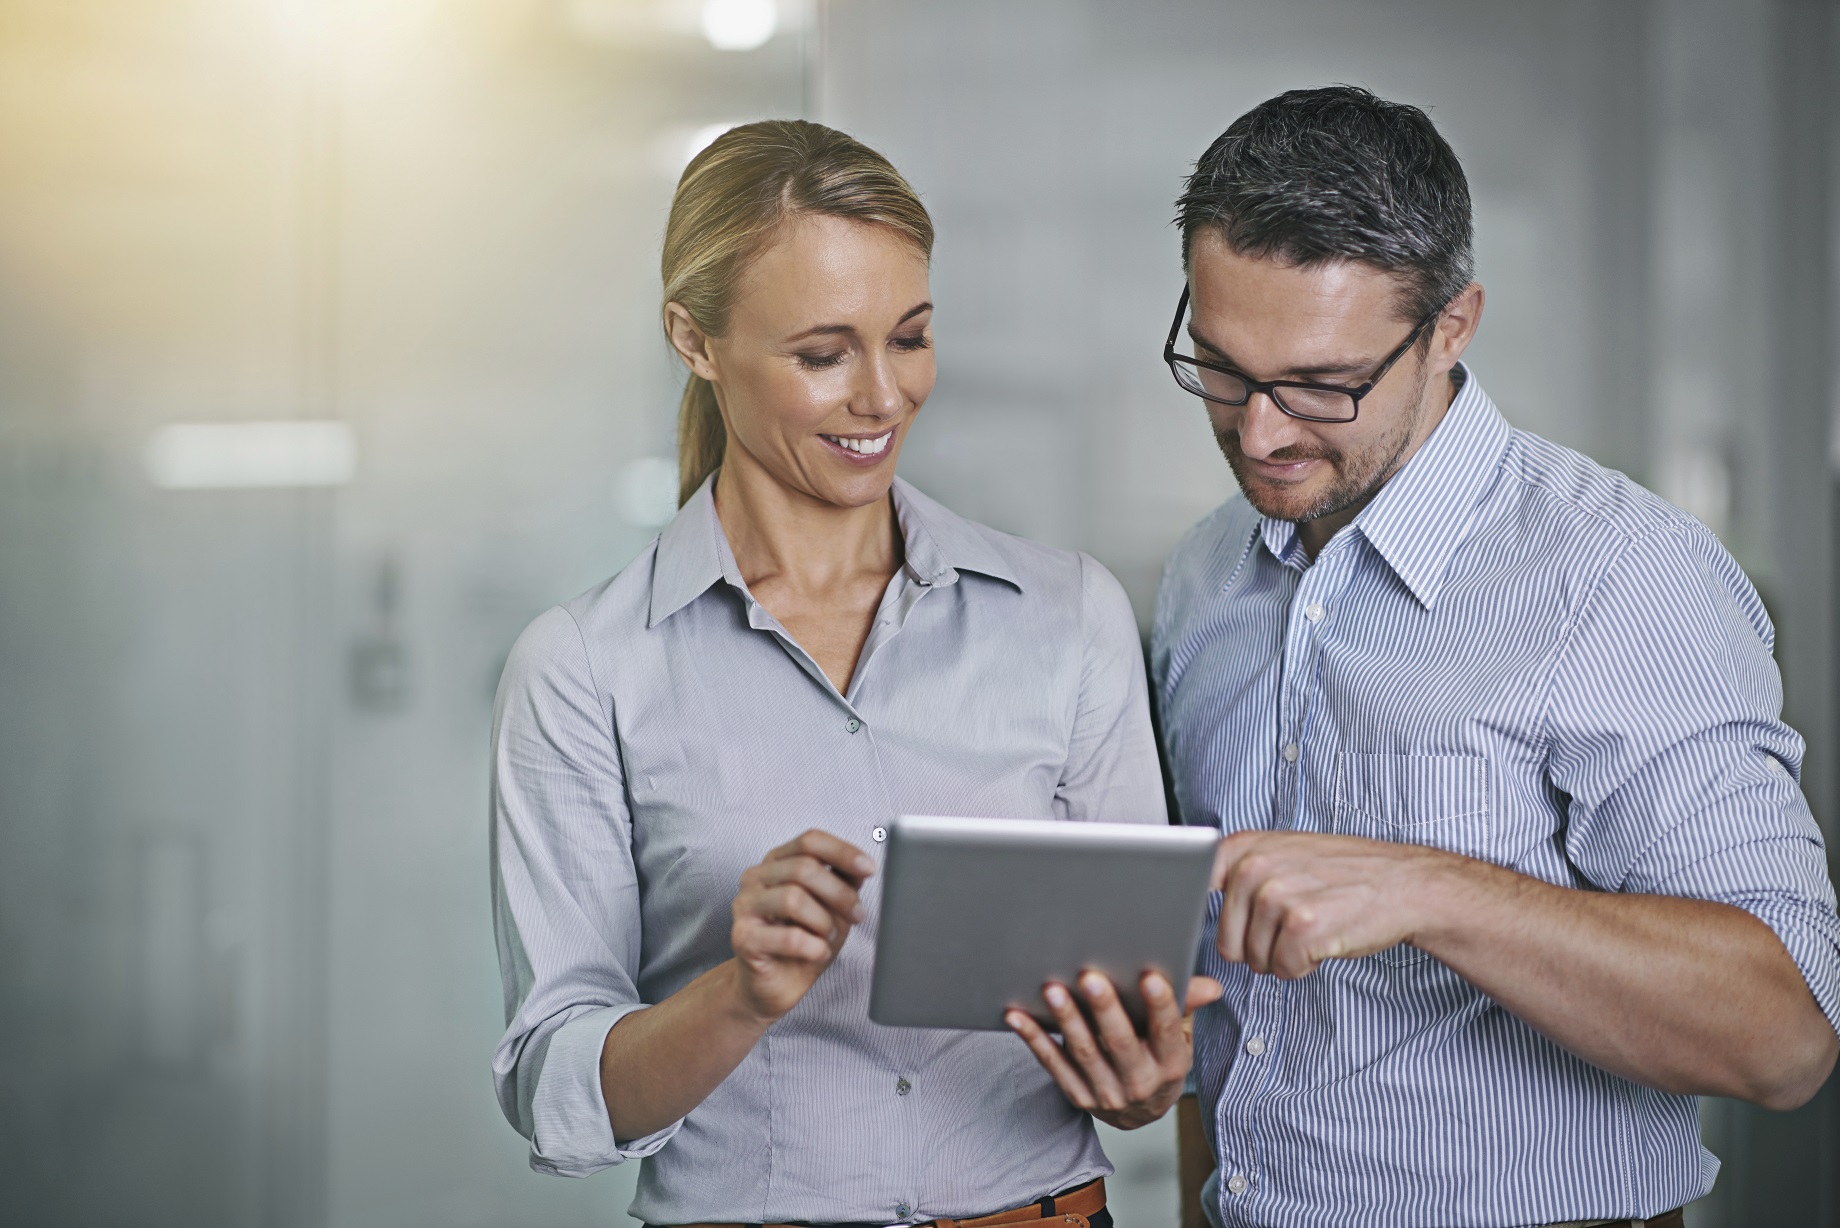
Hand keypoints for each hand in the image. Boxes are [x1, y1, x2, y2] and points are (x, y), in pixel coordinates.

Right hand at [730, 829, 874, 1021]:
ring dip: (823, 921)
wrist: (774, 986)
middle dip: (839, 893)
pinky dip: (813, 946)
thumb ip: (843, 883)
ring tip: (828, 936)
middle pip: (804, 868)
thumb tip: (862, 866)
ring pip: (793, 898)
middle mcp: (755, 878)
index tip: (869, 869)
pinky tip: (816, 953)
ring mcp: (744, 906)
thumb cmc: (802, 942)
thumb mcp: (831, 908)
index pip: (810, 841)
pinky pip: (788, 937)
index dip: (842, 852)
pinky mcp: (742, 937)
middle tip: (856, 915)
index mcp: (777, 862)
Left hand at [1006, 970, 1223, 1129]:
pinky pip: (1053, 1066)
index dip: (1161, 1006)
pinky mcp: (1078, 1096)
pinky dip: (1034, 1040)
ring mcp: (1107, 1093)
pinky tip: (1017, 1015)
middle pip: (1120, 1043)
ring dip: (1067, 1020)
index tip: (1150, 977)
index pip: (1166, 1032)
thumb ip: (1186, 1007)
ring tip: (1053, 989)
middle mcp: (1140, 1082)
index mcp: (1170, 1063)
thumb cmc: (1159, 1058)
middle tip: (1090, 977)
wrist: (1140, 1113)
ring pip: (1084, 1053)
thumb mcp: (1180, 1037)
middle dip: (1105, 1009)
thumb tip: (1210, 986)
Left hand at [1211, 830, 1457, 976]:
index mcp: (1243, 848)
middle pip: (1227, 942)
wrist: (1403, 883)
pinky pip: (1283, 971)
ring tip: (1314, 927)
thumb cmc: (1343, 873)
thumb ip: (1238, 872)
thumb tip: (1188, 898)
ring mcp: (1277, 897)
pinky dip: (1304, 967)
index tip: (1223, 922)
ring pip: (1256, 961)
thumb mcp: (1282, 854)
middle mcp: (1254, 868)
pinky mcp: (1302, 928)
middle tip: (1294, 924)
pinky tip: (1326, 939)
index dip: (1207, 918)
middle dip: (1258, 947)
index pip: (1192, 892)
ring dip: (1284, 957)